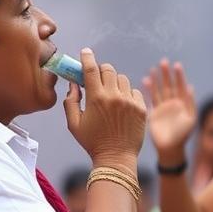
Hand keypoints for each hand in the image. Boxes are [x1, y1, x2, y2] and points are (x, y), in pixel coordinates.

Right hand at [64, 48, 146, 170]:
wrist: (116, 158)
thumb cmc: (92, 142)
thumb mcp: (74, 124)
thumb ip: (70, 101)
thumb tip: (73, 84)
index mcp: (96, 99)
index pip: (91, 69)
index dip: (87, 57)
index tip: (85, 52)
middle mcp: (114, 96)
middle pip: (108, 69)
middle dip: (101, 71)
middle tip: (97, 79)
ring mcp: (130, 101)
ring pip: (122, 79)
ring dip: (114, 82)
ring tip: (110, 96)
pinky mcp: (142, 108)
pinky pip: (134, 90)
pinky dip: (127, 93)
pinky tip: (122, 105)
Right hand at [143, 59, 196, 160]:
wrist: (171, 148)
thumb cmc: (183, 135)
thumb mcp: (191, 119)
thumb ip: (190, 104)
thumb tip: (191, 87)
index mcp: (183, 104)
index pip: (181, 86)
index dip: (179, 76)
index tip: (176, 65)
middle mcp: (173, 103)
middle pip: (169, 85)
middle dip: (167, 74)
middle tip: (163, 62)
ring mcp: (163, 107)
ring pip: (160, 90)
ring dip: (157, 80)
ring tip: (153, 68)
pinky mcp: (154, 112)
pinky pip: (151, 98)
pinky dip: (149, 90)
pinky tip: (146, 81)